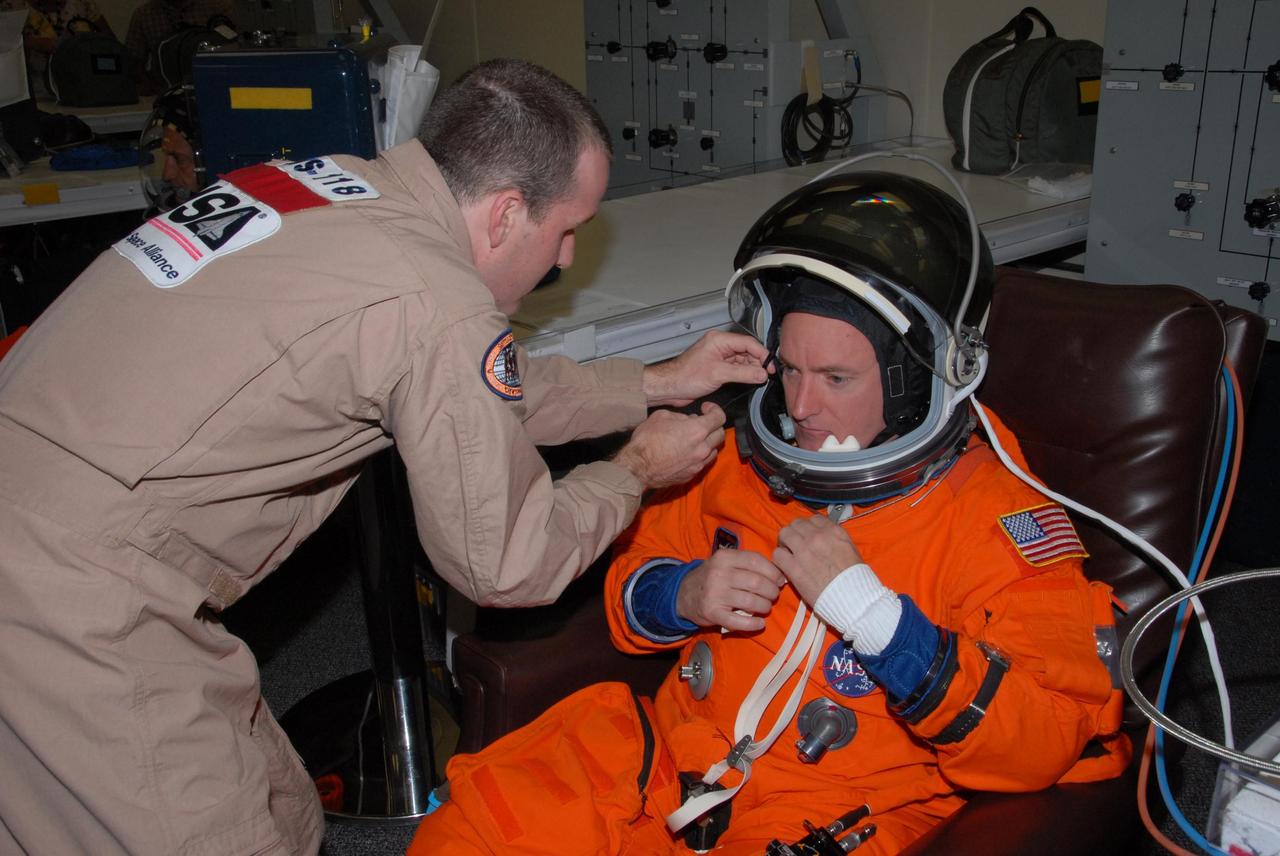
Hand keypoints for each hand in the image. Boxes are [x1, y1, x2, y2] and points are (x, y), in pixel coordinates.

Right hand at [612, 402, 725, 489]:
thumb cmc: (646, 440)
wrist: (637, 468)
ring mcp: (698, 464)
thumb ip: (680, 416)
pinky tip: (686, 452)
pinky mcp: (691, 475)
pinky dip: (699, 456)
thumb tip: (688, 420)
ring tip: (694, 439)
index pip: (719, 417)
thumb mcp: (661, 417)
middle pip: (720, 435)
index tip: (705, 409)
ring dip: (708, 443)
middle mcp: (702, 448)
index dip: (714, 410)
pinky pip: (702, 463)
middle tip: (701, 423)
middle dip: (713, 426)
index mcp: (696, 430)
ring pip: (714, 451)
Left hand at [643, 330, 770, 406]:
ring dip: (752, 369)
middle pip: (747, 351)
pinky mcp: (717, 367)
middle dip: (758, 362)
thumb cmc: (685, 376)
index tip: (770, 366)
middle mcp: (719, 345)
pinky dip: (744, 374)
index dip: (762, 354)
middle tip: (767, 374)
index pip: (748, 343)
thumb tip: (761, 373)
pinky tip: (750, 380)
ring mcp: (718, 356)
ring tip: (760, 378)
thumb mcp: (718, 374)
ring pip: (742, 360)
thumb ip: (743, 373)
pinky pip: (736, 368)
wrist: (670, 387)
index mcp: (719, 340)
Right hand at [676, 549, 784, 631]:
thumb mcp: (725, 562)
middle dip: (772, 591)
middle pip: (757, 583)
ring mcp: (715, 594)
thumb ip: (748, 564)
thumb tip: (779, 574)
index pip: (756, 561)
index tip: (779, 580)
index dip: (773, 572)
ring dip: (765, 606)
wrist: (684, 594)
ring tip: (765, 607)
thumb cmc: (712, 577)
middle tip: (773, 596)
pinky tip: (760, 623)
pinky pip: (739, 622)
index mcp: (724, 557)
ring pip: (752, 601)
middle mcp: (719, 574)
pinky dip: (753, 624)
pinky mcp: (713, 613)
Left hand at [773, 515, 863, 606]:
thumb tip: (824, 538)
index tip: (808, 536)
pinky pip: (777, 554)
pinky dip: (779, 559)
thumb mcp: (851, 550)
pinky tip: (785, 566)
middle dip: (794, 533)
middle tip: (794, 544)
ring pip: (784, 534)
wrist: (852, 598)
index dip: (808, 528)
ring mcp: (804, 550)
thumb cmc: (856, 578)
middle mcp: (817, 536)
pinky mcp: (794, 567)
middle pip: (796, 524)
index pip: (814, 519)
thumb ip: (835, 539)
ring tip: (788, 553)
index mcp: (834, 531)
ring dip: (785, 543)